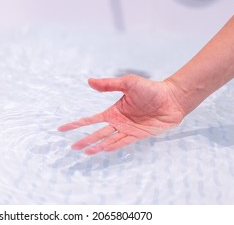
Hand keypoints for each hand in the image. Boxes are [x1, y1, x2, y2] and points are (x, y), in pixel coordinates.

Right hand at [58, 74, 184, 154]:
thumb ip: (109, 84)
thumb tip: (89, 82)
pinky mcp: (138, 135)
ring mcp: (127, 129)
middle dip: (84, 140)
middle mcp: (118, 122)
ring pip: (108, 140)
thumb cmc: (150, 89)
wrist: (171, 98)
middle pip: (97, 133)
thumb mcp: (128, 83)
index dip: (77, 124)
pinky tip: (103, 150)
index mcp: (113, 111)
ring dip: (97, 146)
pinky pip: (123, 142)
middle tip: (72, 147)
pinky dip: (112, 146)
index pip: (91, 120)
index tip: (63, 129)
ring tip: (85, 152)